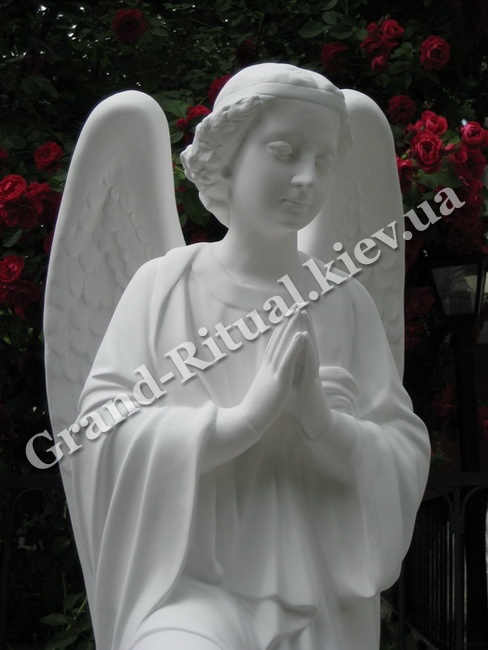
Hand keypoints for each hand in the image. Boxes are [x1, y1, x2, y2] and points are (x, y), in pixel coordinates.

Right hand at [239, 308, 307, 434]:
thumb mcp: (261, 388)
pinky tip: (301, 334)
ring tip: (298, 313)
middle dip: (286, 322)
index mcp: (266, 369)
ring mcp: (274, 372)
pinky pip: (288, 361)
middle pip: (278, 340)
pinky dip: (294, 347)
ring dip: (291, 328)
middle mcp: (269, 366)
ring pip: (284, 345)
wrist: (248, 421)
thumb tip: (265, 374)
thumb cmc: (254, 409)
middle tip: (293, 305)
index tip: (286, 316)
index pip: (274, 345)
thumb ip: (265, 378)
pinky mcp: (279, 381)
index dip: (280, 329)